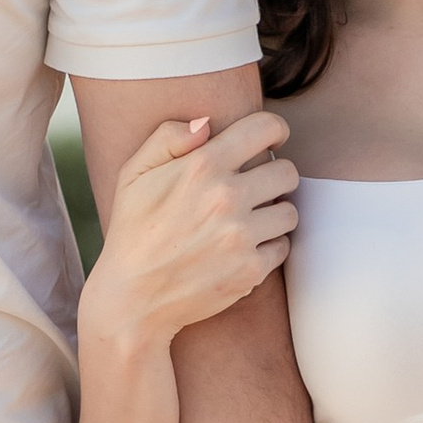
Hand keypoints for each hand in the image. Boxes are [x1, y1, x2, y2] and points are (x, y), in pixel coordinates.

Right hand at [83, 112, 296, 355]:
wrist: (133, 298)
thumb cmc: (132, 231)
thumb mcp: (134, 174)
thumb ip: (167, 137)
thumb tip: (207, 123)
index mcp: (201, 165)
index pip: (264, 129)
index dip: (275, 130)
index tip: (274, 139)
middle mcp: (225, 197)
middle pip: (287, 171)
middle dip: (275, 176)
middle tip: (257, 188)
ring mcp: (240, 236)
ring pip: (289, 211)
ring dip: (275, 213)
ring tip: (250, 220)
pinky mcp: (250, 270)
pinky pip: (282, 247)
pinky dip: (268, 248)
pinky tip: (244, 249)